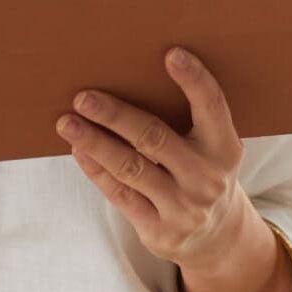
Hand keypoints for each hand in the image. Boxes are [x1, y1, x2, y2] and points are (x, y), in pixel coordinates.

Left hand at [57, 46, 246, 268]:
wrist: (217, 237)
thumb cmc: (205, 172)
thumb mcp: (213, 147)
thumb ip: (190, 118)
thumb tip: (135, 76)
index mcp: (225, 147)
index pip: (211, 107)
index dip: (194, 80)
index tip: (171, 54)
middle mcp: (207, 177)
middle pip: (154, 138)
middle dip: (115, 116)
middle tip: (84, 97)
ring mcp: (183, 207)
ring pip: (130, 168)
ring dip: (95, 142)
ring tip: (67, 122)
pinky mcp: (159, 230)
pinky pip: (120, 194)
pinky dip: (96, 170)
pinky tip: (79, 150)